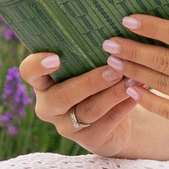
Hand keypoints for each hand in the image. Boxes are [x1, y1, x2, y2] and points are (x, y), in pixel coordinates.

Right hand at [19, 52, 140, 154]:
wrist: (114, 119)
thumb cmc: (97, 81)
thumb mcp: (88, 67)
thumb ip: (88, 51)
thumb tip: (110, 29)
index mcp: (43, 82)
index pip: (29, 72)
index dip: (38, 65)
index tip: (55, 57)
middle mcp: (49, 105)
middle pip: (62, 96)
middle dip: (90, 81)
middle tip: (114, 67)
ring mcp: (66, 126)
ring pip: (89, 110)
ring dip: (113, 93)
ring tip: (134, 78)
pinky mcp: (89, 139)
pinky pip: (108, 121)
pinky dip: (125, 104)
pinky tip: (139, 91)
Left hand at [102, 15, 168, 153]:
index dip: (152, 26)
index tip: (129, 19)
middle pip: (165, 60)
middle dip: (133, 49)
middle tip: (109, 42)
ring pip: (162, 84)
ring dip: (135, 71)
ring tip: (115, 62)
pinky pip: (168, 111)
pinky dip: (147, 99)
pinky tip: (132, 89)